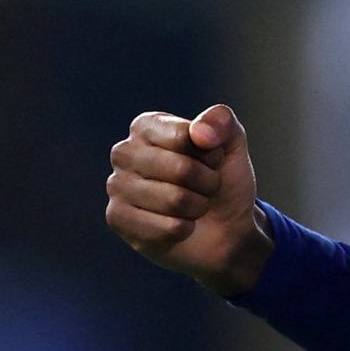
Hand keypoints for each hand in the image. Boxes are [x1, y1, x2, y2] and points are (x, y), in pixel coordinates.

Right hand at [106, 104, 271, 296]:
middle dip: (207, 183)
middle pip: (181, 169)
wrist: (226, 227)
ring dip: (197, 207)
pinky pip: (166, 228)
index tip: (212, 161)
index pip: (184, 136)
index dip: (211, 154)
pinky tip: (179, 225)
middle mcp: (124, 151)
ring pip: (175, 200)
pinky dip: (185, 229)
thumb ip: (222, 121)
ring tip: (193, 205)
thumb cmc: (223, 179)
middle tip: (206, 187)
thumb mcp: (232, 143)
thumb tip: (198, 132)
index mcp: (148, 125)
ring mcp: (116, 185)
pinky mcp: (117, 218)